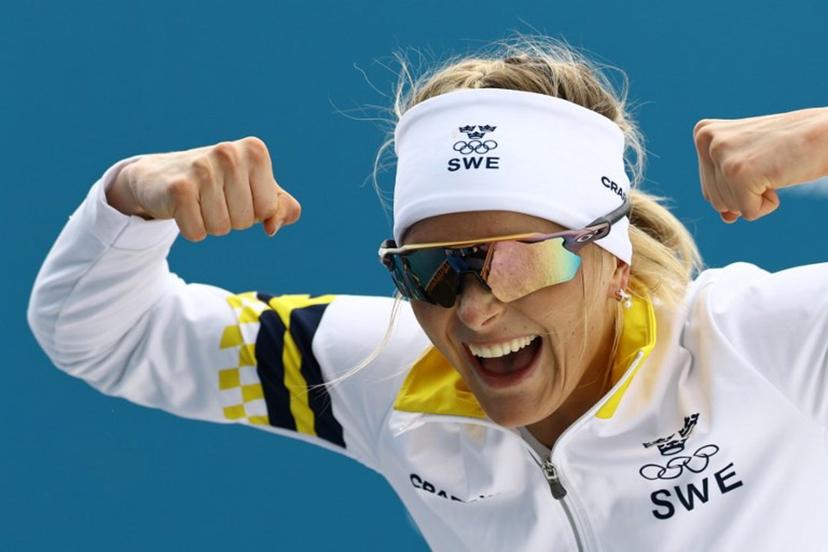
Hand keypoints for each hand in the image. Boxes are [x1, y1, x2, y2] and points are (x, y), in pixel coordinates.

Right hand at [106, 136, 300, 239]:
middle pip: (245, 221)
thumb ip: (283, 208)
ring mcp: (202, 168)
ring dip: (210, 224)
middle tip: (213, 197)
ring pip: (221, 229)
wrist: (161, 175)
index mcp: (255, 151)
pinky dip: (191, 229)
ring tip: (199, 200)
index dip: (252, 211)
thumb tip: (272, 228)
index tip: (235, 192)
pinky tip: (183, 207)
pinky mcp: (178, 188)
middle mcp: (229, 153)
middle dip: (231, 219)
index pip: (268, 209)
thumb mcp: (258, 190)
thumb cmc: (221, 184)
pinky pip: (197, 233)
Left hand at [693, 107, 827, 222]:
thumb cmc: (790, 147)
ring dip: (756, 196)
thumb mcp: (746, 161)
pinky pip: (748, 213)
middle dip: (745, 192)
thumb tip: (726, 218)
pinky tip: (779, 175)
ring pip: (728, 208)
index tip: (758, 159)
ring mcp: (722, 156)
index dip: (738, 185)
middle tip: (768, 164)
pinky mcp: (739, 173)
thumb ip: (724, 186)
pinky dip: (768, 204)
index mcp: (703, 133)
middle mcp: (707, 140)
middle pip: (715, 200)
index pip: (708, 188)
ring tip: (773, 167)